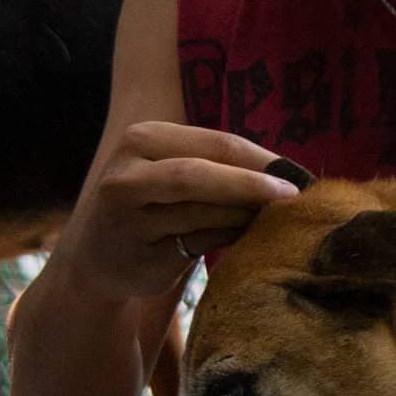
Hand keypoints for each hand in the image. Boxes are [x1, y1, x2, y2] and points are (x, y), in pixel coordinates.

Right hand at [53, 121, 298, 302]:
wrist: (98, 256)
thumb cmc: (152, 205)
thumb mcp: (173, 170)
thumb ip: (217, 166)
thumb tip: (285, 174)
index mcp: (142, 139)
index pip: (216, 142)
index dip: (261, 158)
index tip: (297, 171)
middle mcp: (128, 175)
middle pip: (201, 173)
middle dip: (253, 184)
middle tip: (295, 195)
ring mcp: (130, 218)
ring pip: (202, 213)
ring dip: (244, 215)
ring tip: (272, 217)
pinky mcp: (142, 256)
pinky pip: (199, 243)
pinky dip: (228, 238)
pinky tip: (244, 237)